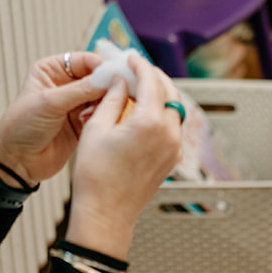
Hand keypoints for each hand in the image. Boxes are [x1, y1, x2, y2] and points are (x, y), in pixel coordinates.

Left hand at [0, 51, 105, 182]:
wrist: (17, 160)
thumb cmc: (21, 127)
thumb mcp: (50, 102)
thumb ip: (80, 90)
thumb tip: (108, 79)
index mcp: (52, 70)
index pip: (84, 61)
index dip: (100, 66)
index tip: (115, 75)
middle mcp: (65, 85)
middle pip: (96, 79)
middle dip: (106, 86)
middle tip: (116, 94)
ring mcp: (75, 105)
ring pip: (101, 97)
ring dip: (103, 104)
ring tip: (94, 113)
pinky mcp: (83, 123)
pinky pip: (100, 115)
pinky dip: (101, 117)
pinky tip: (92, 122)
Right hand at [64, 56, 183, 259]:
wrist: (107, 213)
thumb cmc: (96, 176)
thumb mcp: (96, 128)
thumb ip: (111, 99)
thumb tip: (119, 81)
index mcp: (150, 122)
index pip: (150, 81)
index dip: (140, 65)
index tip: (130, 58)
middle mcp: (169, 134)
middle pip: (170, 92)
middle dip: (154, 77)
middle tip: (137, 69)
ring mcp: (174, 148)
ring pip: (175, 110)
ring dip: (161, 95)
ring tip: (140, 88)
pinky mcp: (172, 159)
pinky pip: (173, 127)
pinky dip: (162, 114)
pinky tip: (144, 112)